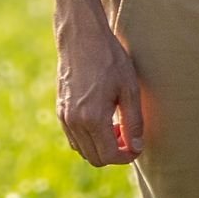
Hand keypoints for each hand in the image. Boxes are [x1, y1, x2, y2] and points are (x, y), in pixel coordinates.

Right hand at [53, 16, 142, 166]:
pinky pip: (74, 137)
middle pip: (94, 158)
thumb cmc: (110, 61)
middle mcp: (73, 122)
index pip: (108, 156)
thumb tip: (136, 148)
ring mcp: (63, 117)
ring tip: (118, 124)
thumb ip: (134, 122)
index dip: (127, 156)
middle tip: (129, 135)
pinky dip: (90, 137)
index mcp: (92, 119)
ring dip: (101, 146)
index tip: (138, 146)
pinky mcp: (60, 110)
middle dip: (114, 153)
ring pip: (82, 150)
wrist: (81, 39)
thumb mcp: (130, 90)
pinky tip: (104, 119)